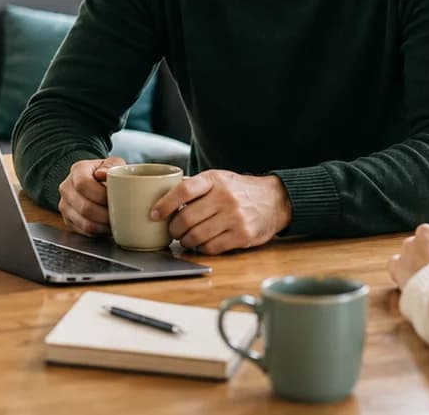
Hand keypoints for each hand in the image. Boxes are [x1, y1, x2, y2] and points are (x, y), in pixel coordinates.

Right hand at [57, 157, 124, 235]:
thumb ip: (112, 166)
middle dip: (106, 214)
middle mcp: (67, 188)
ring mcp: (65, 206)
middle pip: (84, 207)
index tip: (116, 199)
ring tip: (117, 222)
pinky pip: (84, 231)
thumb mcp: (113, 164)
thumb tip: (103, 173)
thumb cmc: (107, 174)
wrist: (95, 182)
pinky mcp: (68, 220)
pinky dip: (99, 232)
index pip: (83, 184)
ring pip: (84, 223)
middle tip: (121, 215)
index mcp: (77, 170)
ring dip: (103, 226)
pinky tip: (109, 226)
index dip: (101, 195)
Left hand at [149, 170, 289, 254]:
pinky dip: (201, 248)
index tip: (154, 214)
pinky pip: (211, 247)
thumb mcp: (219, 179)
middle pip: (186, 218)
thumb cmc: (240, 190)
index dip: (164, 204)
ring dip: (185, 241)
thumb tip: (162, 196)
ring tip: (185, 239)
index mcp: (214, 180)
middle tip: (171, 232)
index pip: (183, 190)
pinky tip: (201, 244)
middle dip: (173, 229)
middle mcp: (224, 197)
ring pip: (196, 236)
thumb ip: (195, 186)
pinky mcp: (242, 236)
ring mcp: (234, 217)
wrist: (275, 200)